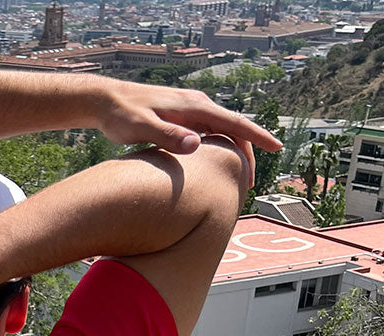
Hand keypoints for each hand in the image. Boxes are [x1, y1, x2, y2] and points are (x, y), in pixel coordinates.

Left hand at [97, 82, 279, 187]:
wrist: (106, 101)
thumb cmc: (122, 116)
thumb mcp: (143, 128)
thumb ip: (168, 137)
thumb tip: (197, 145)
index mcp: (194, 107)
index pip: (234, 123)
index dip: (257, 137)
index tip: (276, 148)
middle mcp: (196, 106)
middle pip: (232, 130)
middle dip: (245, 154)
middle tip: (248, 185)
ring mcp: (189, 112)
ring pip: (220, 134)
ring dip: (231, 155)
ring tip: (234, 181)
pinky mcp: (180, 119)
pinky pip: (207, 134)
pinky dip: (216, 150)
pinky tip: (213, 168)